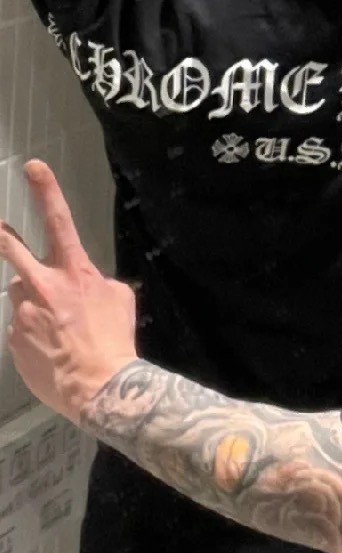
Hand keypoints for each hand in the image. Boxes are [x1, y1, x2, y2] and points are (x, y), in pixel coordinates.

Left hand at [0, 162, 137, 422]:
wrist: (98, 386)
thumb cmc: (114, 338)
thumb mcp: (118, 297)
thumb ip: (94, 280)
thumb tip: (80, 281)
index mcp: (73, 270)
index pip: (58, 220)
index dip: (46, 190)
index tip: (33, 167)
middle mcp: (42, 286)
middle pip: (12, 249)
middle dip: (0, 234)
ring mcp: (22, 314)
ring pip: (22, 295)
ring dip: (33, 302)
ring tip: (56, 327)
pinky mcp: (12, 341)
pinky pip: (20, 329)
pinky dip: (33, 335)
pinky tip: (52, 349)